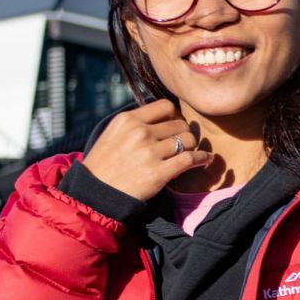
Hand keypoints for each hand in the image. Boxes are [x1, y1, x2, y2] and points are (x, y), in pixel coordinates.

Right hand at [80, 100, 208, 200]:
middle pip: (180, 124)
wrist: (95, 193)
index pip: (165, 106)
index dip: (175, 115)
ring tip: (190, 152)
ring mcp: (149, 152)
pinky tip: (204, 159)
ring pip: (187, 140)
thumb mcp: (113, 133)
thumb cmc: (105, 164)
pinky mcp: (159, 172)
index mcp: (128, 120)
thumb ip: (136, 123)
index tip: (175, 125)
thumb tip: (165, 116)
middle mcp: (139, 132)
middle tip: (183, 143)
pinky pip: (190, 159)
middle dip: (184, 133)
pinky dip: (202, 158)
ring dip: (192, 146)